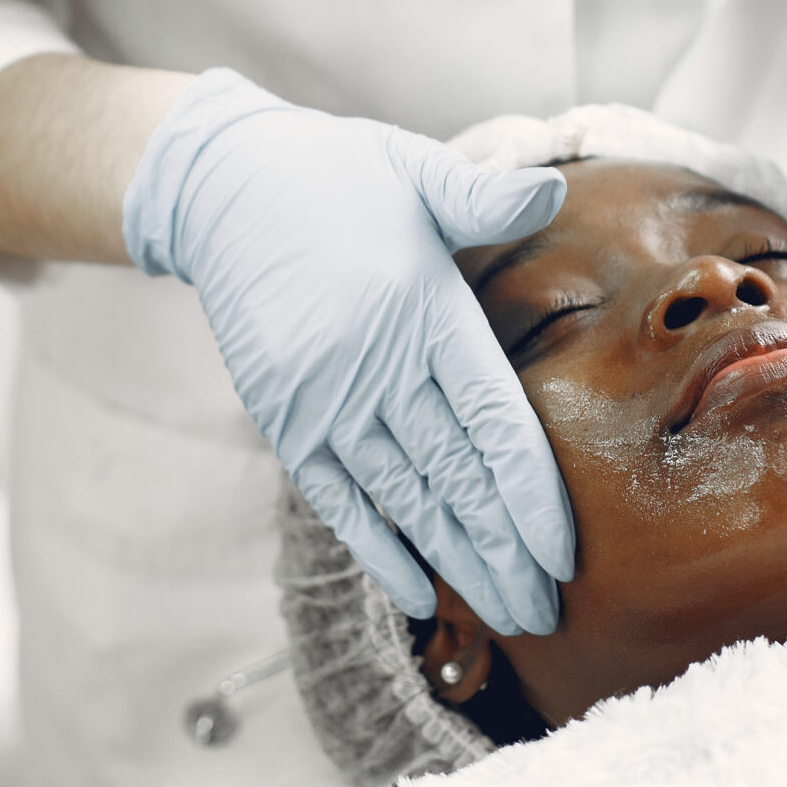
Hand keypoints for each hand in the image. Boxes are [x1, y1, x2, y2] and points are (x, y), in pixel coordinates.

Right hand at [124, 70, 574, 633]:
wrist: (222, 186)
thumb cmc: (340, 176)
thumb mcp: (416, 170)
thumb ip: (484, 197)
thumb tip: (546, 190)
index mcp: (424, 311)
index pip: (492, 424)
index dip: (530, 497)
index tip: (563, 555)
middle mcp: (374, 366)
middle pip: (455, 480)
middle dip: (504, 554)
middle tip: (549, 613)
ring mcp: (322, 399)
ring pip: (402, 501)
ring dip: (455, 565)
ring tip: (504, 616)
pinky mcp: (283, 417)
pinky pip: (337, 499)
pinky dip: (378, 550)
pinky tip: (418, 595)